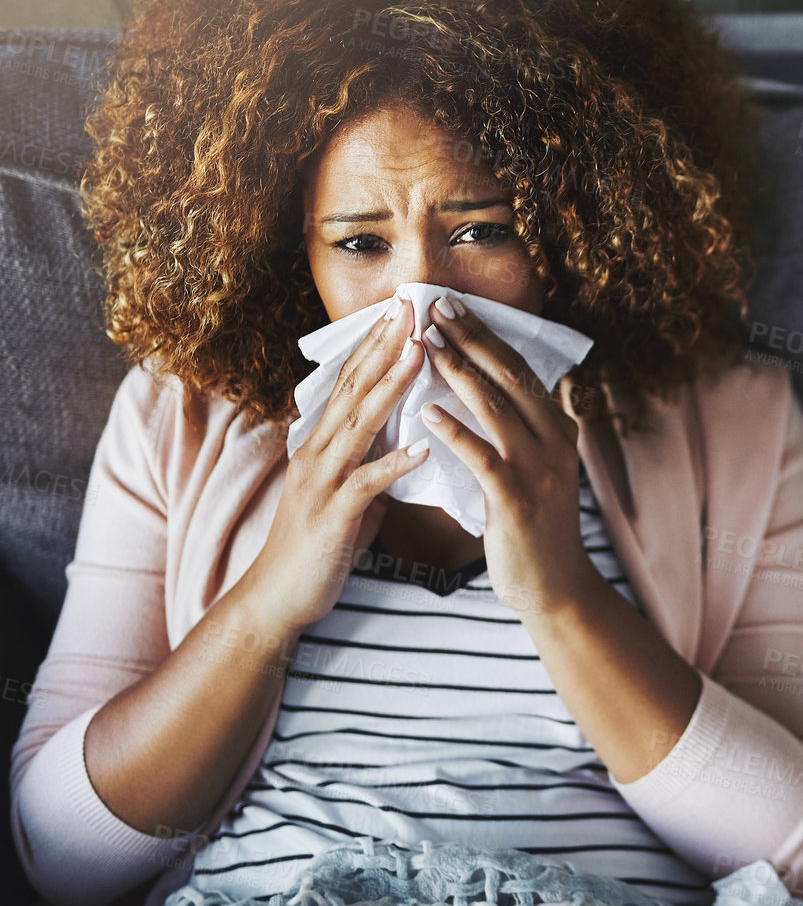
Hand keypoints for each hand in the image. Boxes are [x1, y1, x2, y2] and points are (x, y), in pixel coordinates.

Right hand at [251, 297, 431, 635]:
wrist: (277, 598)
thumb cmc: (317, 545)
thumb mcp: (345, 490)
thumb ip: (368, 459)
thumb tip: (403, 438)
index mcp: (321, 443)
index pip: (350, 382)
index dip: (374, 344)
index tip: (402, 310)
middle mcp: (317, 452)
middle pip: (353, 389)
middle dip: (384, 346)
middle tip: (411, 308)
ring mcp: (321, 482)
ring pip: (359, 425)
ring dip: (391, 387)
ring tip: (419, 354)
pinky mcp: (331, 516)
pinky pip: (366, 485)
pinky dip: (393, 465)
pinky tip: (422, 448)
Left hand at [415, 296, 595, 614]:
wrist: (556, 588)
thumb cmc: (535, 528)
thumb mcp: (538, 469)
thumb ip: (520, 431)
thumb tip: (488, 388)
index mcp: (559, 430)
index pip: (519, 370)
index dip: (485, 335)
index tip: (452, 306)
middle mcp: (555, 442)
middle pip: (509, 377)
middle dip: (470, 338)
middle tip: (435, 307)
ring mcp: (539, 470)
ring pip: (494, 407)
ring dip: (458, 370)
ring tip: (425, 344)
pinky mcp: (516, 499)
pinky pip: (481, 456)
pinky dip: (454, 431)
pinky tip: (427, 411)